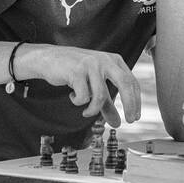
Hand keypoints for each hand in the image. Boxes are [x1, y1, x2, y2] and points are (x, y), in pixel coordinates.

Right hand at [19, 44, 141, 127]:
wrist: (48, 59)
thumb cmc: (74, 72)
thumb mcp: (94, 86)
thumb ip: (107, 104)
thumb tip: (117, 123)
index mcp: (114, 61)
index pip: (131, 82)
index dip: (136, 101)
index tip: (135, 117)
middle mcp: (105, 60)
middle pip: (125, 83)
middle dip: (130, 104)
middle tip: (129, 121)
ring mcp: (91, 64)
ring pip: (100, 95)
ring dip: (93, 110)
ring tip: (86, 113)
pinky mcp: (76, 71)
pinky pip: (83, 96)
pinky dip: (79, 101)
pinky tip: (73, 96)